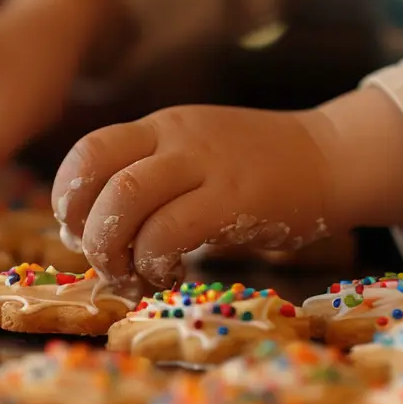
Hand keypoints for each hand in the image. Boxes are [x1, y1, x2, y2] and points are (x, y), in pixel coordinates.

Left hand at [51, 105, 343, 287]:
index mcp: (161, 127)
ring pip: (126, 199)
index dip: (69, 197)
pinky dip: (155, 261)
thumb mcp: (196, 158)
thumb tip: (86, 231)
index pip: (88, 151)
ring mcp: (206, 164)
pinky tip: (170, 275)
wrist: (333, 160)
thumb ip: (148, 181)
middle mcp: (177, 138)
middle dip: (85, 227)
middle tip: (103, 261)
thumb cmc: (259, 173)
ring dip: (114, 249)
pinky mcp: (234, 199)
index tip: (79, 231)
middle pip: (97, 173)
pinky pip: (170, 230)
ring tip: (133, 275)